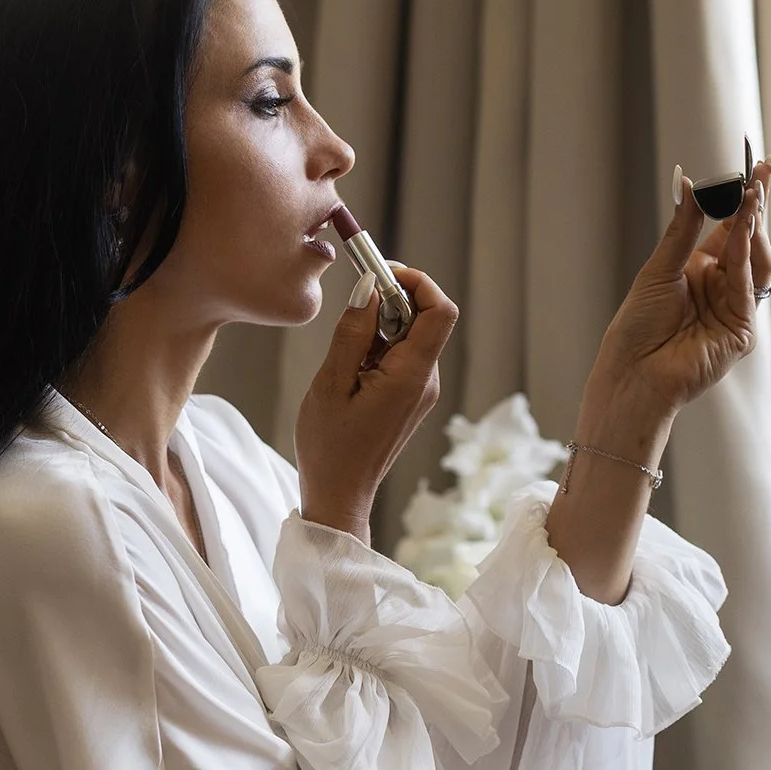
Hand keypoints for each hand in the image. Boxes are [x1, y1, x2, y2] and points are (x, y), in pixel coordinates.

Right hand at [295, 263, 457, 538]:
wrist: (339, 495)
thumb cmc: (330, 446)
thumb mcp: (331, 383)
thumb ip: (352, 332)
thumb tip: (368, 287)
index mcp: (412, 376)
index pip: (440, 310)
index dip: (417, 282)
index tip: (380, 274)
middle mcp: (427, 381)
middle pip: (425, 318)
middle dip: (391, 301)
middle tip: (351, 308)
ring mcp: (421, 391)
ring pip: (411, 336)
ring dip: (379, 327)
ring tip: (344, 354)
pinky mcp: (410, 398)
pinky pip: (402, 356)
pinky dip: (378, 347)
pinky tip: (350, 369)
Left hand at [588, 157, 770, 421]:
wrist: (632, 373)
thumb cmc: (637, 326)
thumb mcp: (659, 268)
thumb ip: (682, 229)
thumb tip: (690, 183)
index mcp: (700, 269)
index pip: (731, 227)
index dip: (744, 199)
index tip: (758, 167)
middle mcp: (721, 286)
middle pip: (749, 240)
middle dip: (757, 206)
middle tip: (762, 173)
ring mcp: (735, 308)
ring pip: (757, 260)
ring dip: (753, 226)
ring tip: (751, 194)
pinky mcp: (741, 330)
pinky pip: (748, 286)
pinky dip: (745, 255)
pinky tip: (741, 227)